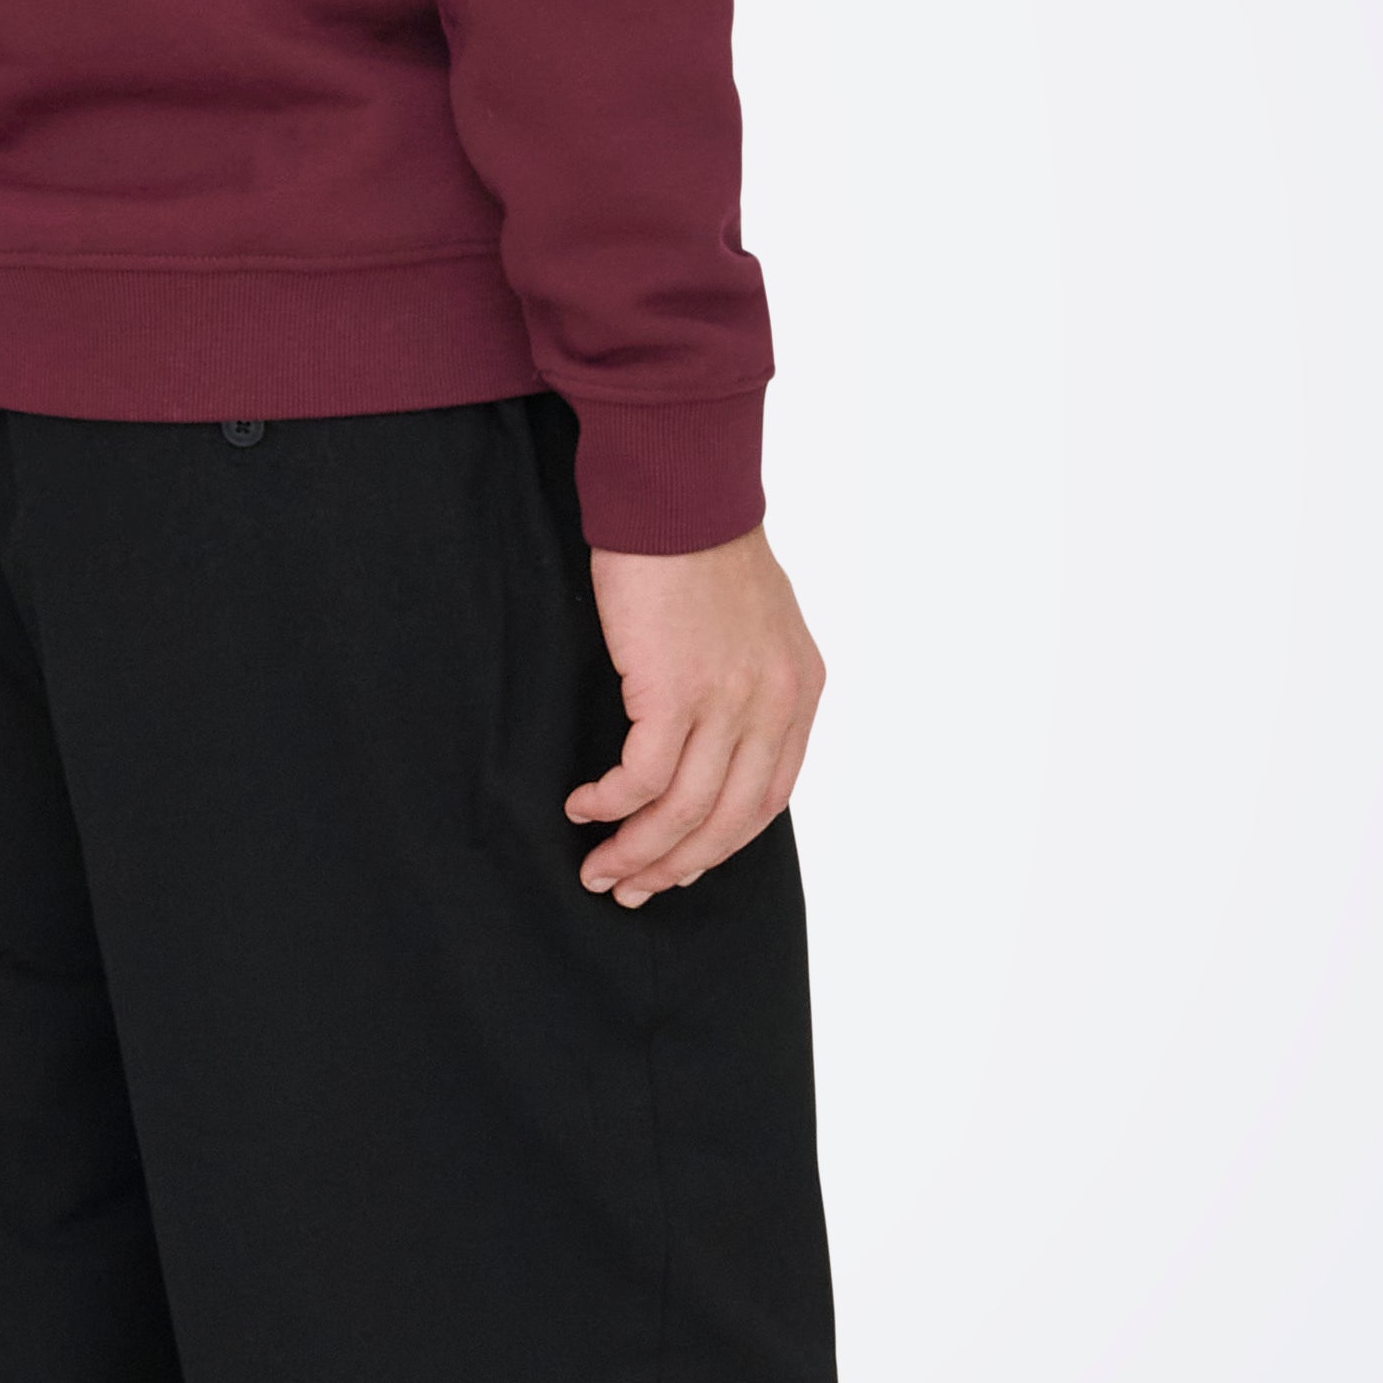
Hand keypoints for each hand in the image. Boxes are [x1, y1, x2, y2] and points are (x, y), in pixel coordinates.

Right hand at [565, 523, 824, 901]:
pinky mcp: (674, 690)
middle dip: (673, 865)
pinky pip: (642, 776)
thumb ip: (751, 684)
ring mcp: (728, 701)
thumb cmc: (702, 548)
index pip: (767, 801)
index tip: (677, 868)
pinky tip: (582, 806)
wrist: (678, 495)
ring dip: (635, 849)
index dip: (718, 846)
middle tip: (629, 887)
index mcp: (800, 692)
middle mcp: (774, 705)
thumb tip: (719, 741)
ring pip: (682, 810)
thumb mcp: (756, 625)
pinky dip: (610, 803)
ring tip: (597, 866)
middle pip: (727, 821)